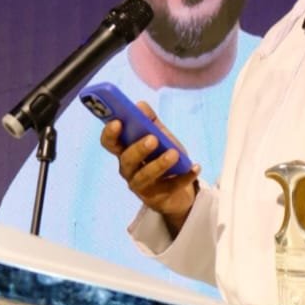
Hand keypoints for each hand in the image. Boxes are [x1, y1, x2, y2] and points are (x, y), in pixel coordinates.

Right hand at [99, 101, 200, 235]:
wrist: (179, 190)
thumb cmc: (164, 157)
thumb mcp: (160, 136)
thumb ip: (150, 121)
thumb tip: (140, 105)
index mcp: (124, 151)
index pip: (109, 143)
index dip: (110, 133)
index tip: (117, 122)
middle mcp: (128, 170)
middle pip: (126, 160)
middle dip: (138, 149)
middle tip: (153, 139)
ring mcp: (141, 186)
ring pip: (144, 177)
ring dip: (159, 164)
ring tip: (174, 154)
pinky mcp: (157, 198)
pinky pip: (171, 187)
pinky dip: (184, 177)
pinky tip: (195, 167)